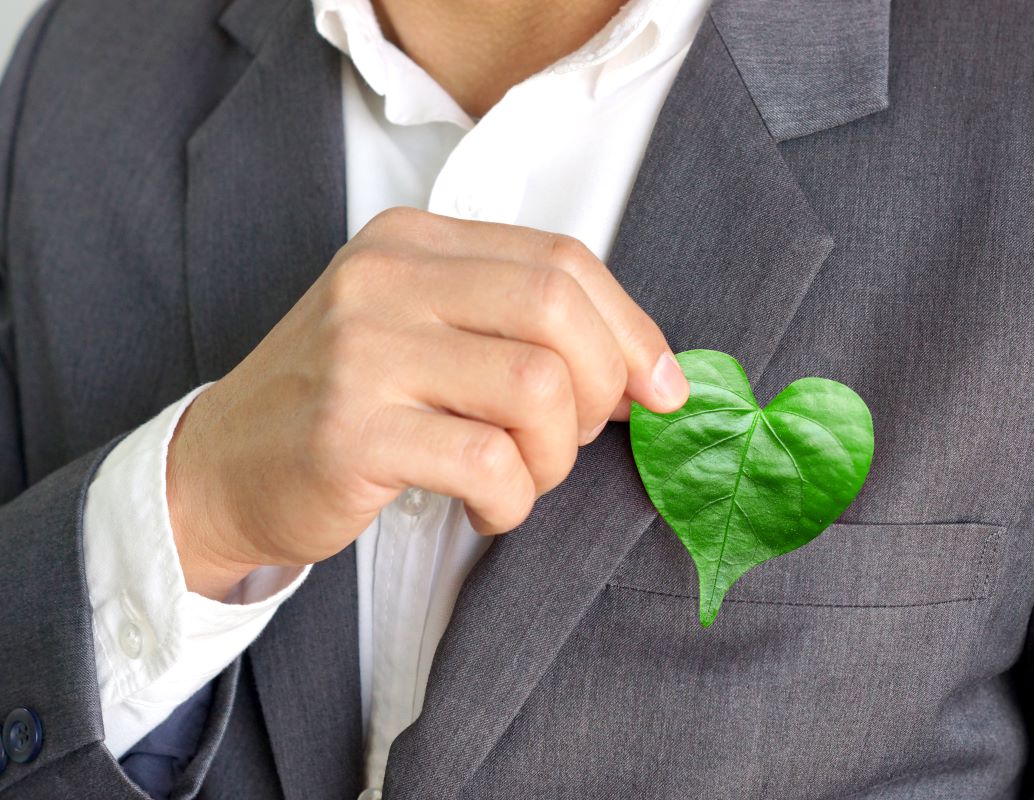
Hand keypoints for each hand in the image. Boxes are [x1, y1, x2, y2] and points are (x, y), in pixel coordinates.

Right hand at [166, 208, 688, 598]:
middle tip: (575, 439)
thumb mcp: (426, 335)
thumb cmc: (344, 405)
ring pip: (536, 388)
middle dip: (602, 390)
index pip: (563, 261)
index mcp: (415, 243)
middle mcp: (387, 279)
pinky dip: (512, 500)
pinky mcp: (352, 430)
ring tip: (521, 478)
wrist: (220, 469)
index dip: (632, 330)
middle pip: (559, 311)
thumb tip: (649, 374)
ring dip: (555, 457)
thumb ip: (521, 333)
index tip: (660, 389)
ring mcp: (364, 350)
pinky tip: (485, 508)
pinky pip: (488, 462)